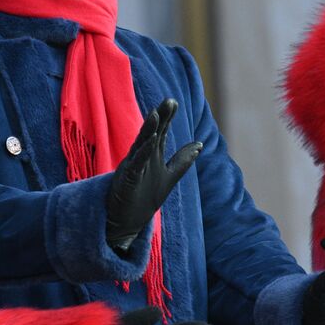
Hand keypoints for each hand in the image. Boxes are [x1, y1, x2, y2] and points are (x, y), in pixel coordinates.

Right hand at [106, 99, 202, 250]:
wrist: (125, 223)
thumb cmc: (143, 199)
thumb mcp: (168, 177)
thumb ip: (182, 160)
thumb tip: (200, 144)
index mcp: (151, 156)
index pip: (160, 133)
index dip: (167, 118)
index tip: (174, 101)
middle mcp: (141, 158)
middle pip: (151, 133)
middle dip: (160, 117)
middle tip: (169, 101)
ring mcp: (132, 167)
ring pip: (141, 145)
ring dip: (149, 129)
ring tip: (156, 114)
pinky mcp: (127, 179)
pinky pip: (136, 163)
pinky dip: (144, 152)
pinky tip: (151, 140)